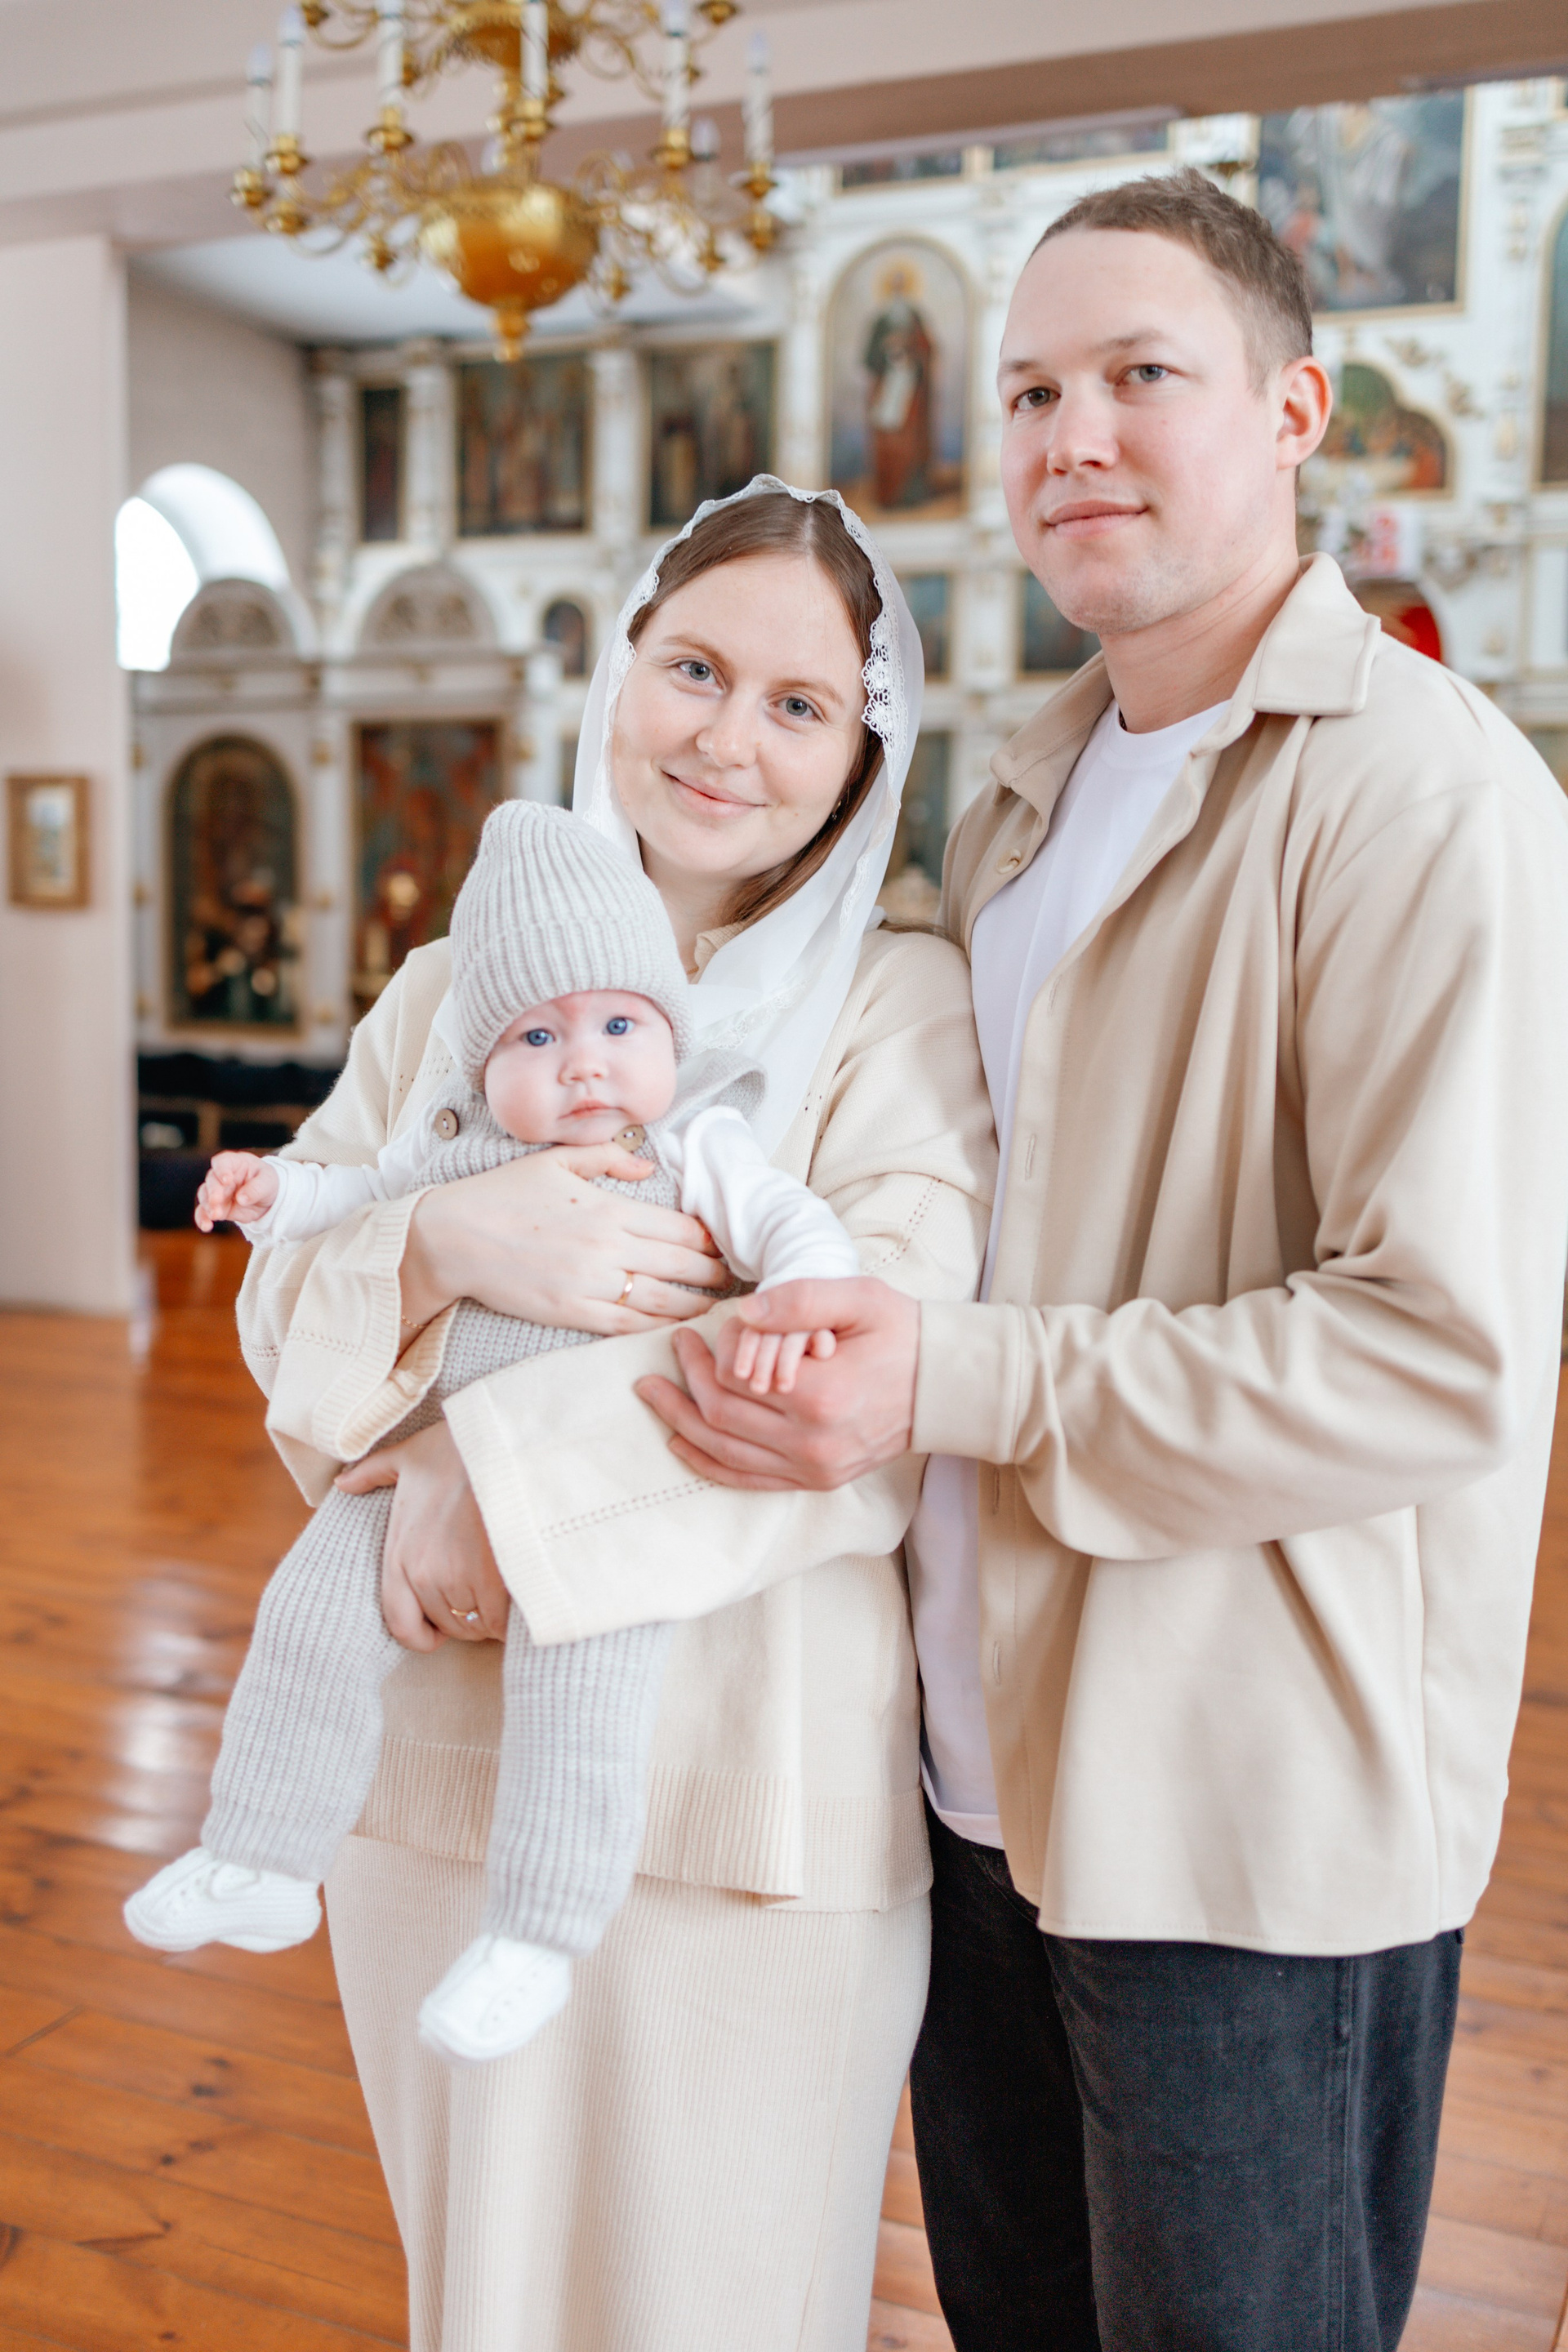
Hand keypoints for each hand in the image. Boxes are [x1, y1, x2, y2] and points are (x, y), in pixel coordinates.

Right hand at [195, 1151, 278, 1231]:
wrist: (267, 1198)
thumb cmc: (266, 1182)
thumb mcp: (268, 1182)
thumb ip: (256, 1188)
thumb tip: (241, 1199)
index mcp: (234, 1163)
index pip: (222, 1162)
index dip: (222, 1170)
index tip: (227, 1180)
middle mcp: (221, 1176)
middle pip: (211, 1181)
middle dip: (213, 1191)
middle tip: (216, 1201)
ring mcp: (217, 1192)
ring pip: (205, 1196)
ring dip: (208, 1206)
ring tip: (215, 1216)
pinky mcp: (216, 1207)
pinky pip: (204, 1212)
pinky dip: (203, 1219)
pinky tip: (206, 1226)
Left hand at [335, 1418, 509, 1650]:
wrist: (503, 1442)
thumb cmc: (460, 1447)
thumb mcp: (409, 1455)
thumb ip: (373, 1472)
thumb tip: (343, 1482)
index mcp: (399, 1555)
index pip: (400, 1624)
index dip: (422, 1634)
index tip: (440, 1628)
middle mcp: (424, 1576)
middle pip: (449, 1626)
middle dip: (467, 1617)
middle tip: (486, 1595)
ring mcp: (459, 1580)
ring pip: (479, 1626)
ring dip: (494, 1616)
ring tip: (507, 1589)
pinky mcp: (495, 1582)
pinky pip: (504, 1623)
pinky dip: (515, 1616)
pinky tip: (524, 1593)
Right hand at [399, 1142, 729, 1335]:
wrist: (454, 1237)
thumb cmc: (503, 1195)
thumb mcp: (556, 1161)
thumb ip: (608, 1158)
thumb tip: (648, 1165)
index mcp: (609, 1209)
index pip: (681, 1228)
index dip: (710, 1240)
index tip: (724, 1244)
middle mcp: (607, 1248)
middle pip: (682, 1266)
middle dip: (714, 1274)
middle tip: (733, 1280)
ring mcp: (591, 1284)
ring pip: (662, 1301)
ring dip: (695, 1306)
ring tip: (715, 1309)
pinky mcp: (572, 1313)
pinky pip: (627, 1325)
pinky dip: (656, 1328)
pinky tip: (674, 1329)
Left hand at [635, 1279, 919, 1490]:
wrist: (946, 1387)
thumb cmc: (903, 1334)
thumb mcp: (859, 1298)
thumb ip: (798, 1299)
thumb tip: (742, 1313)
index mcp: (821, 1394)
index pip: (734, 1377)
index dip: (710, 1352)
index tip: (704, 1329)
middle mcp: (812, 1442)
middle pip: (721, 1415)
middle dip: (685, 1380)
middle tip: (673, 1349)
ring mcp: (813, 1468)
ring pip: (724, 1451)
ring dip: (681, 1421)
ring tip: (655, 1393)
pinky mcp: (816, 1481)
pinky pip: (747, 1479)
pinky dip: (708, 1462)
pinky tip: (682, 1441)